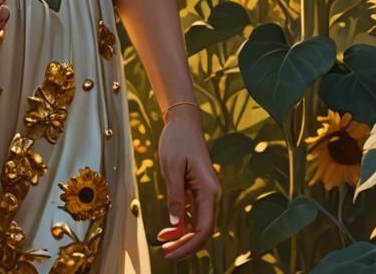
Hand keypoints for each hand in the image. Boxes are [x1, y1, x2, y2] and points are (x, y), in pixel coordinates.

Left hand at [155, 109, 220, 261]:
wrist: (183, 122)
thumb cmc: (176, 140)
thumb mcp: (171, 167)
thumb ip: (175, 196)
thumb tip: (176, 225)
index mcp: (208, 190)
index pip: (204, 229)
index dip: (189, 245)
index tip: (171, 253)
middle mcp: (212, 194)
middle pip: (203, 231)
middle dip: (185, 245)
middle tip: (165, 254)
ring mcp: (207, 193)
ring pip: (198, 224)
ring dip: (183, 236)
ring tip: (163, 243)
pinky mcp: (199, 190)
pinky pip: (194, 214)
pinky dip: (182, 224)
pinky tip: (168, 229)